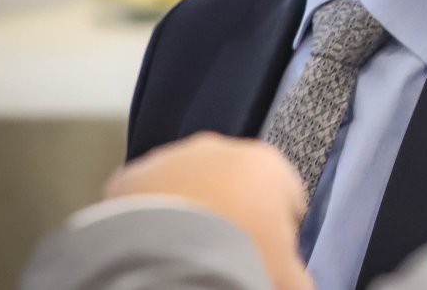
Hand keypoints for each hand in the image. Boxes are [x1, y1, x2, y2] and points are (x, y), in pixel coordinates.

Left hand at [105, 133, 311, 289]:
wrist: (171, 256)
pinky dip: (146, 220)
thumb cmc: (243, 257)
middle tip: (222, 255)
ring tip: (183, 255)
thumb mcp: (286, 276)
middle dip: (230, 214)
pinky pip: (142, 199)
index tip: (266, 257)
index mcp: (270, 165)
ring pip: (184, 186)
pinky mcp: (130, 176)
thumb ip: (296, 275)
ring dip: (186, 212)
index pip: (285, 196)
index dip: (278, 232)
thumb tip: (296, 283)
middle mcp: (221, 149)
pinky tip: (149, 250)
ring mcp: (173, 158)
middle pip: (233, 185)